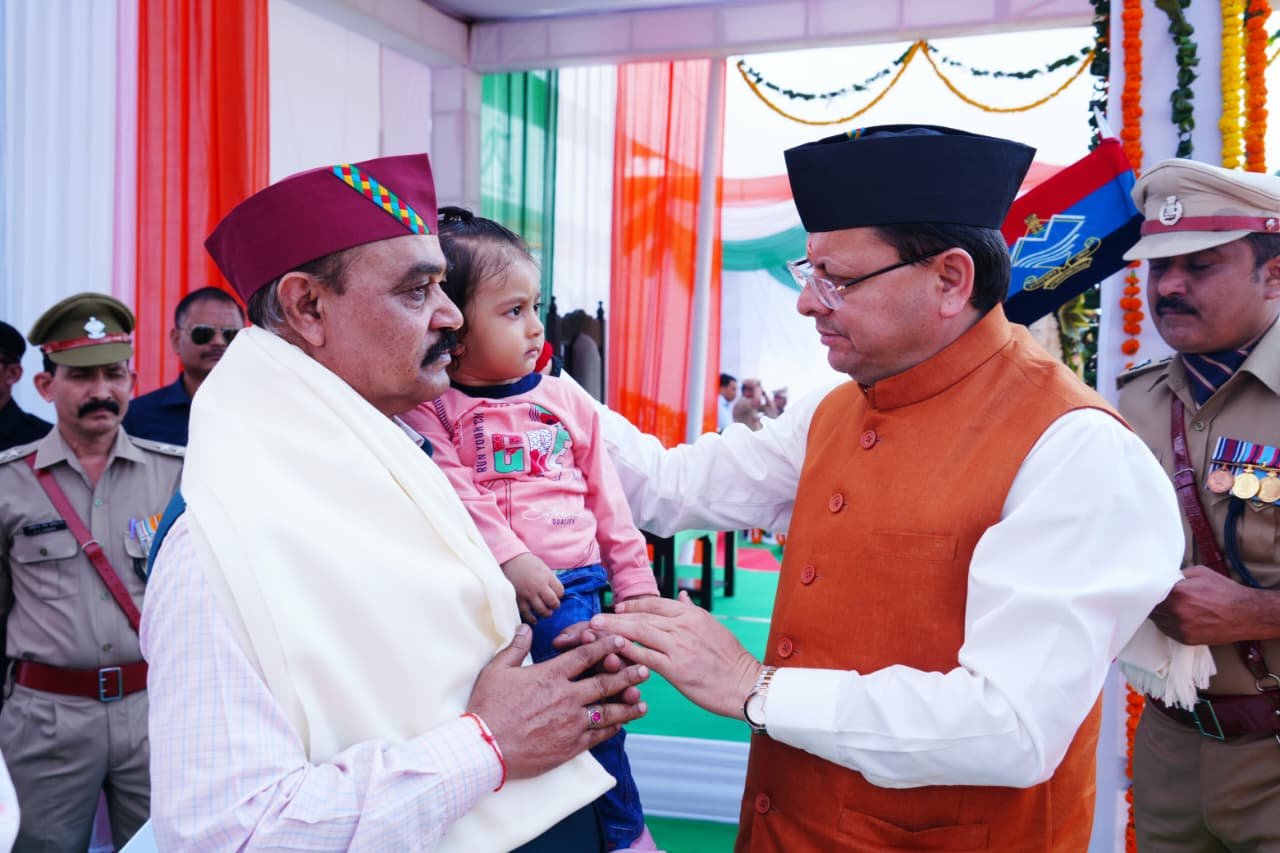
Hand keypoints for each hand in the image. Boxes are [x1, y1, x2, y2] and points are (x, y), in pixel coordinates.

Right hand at [467, 625, 649, 779]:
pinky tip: (621, 725)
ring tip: (642, 701)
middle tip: (645, 669)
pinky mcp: (570, 746)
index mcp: (550, 675)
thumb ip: (516, 647)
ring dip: (627, 705)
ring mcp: (570, 723)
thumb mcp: (497, 670)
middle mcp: (565, 697)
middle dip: (627, 674)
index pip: (585, 656)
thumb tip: (525, 628)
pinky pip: (597, 735)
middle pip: (604, 682)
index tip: (620, 641)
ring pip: (607, 711)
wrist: (484, 748)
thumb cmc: (488, 707)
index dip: (606, 646)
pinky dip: (612, 729)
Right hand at [501, 552, 563, 624]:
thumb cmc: (527, 563)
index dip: (560, 595)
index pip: (560, 592)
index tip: (556, 595)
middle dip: (554, 606)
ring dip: (545, 613)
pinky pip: (526, 613)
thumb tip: (556, 593)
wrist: (509, 559)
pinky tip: (534, 620)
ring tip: (545, 612)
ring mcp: (528, 594)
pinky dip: (531, 618)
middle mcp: (538, 586)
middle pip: (553, 602)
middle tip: (552, 606)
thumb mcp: (543, 567)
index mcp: (546, 576)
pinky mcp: (517, 599)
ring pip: (541, 610)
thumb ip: (550, 580)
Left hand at [590, 591, 762, 719]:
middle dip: (615, 617)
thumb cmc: (730, 658)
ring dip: (614, 631)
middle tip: (595, 618)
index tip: (616, 608)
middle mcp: (683, 625)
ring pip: (639, 632)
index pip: (653, 603)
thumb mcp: (713, 625)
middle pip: (641, 616)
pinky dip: (626, 653)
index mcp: (691, 614)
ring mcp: (679, 646)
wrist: (745, 684)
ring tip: (594, 630)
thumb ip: (692, 610)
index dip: (631, 605)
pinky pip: (645, 657)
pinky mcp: (676, 668)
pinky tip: (611, 652)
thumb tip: (681, 594)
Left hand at [1150, 565, 1279, 644]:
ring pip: (1157, 620)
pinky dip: (1168, 624)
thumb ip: (1177, 575)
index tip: (1146, 588)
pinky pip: (1166, 631)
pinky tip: (1176, 617)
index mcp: (1178, 593)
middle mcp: (1177, 612)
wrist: (1246, 614)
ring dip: (1159, 614)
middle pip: (1151, 607)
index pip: (1148, 592)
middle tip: (1157, 597)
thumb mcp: (1200, 573)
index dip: (1147, 590)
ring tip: (1170, 607)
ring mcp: (1181, 628)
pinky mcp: (1186, 639)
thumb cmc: (1225, 592)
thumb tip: (1162, 577)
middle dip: (1152, 602)